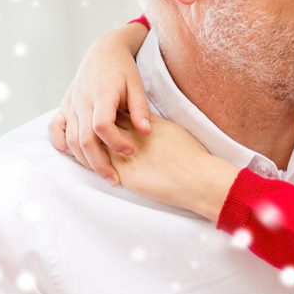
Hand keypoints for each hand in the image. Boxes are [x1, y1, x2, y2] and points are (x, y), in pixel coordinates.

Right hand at [48, 22, 150, 181]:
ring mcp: (70, 104)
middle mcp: (82, 101)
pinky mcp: (64, 106)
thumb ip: (141, 110)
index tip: (132, 150)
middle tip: (115, 179)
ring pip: (70, 140)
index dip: (116, 142)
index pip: (102, 125)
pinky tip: (77, 156)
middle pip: (84, 139)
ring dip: (84, 160)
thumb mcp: (137, 85)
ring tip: (103, 173)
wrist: (104, 51)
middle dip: (100, 163)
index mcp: (102, 94)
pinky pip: (55, 130)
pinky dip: (62, 145)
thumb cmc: (124, 70)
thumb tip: (146, 133)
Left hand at [108, 114, 240, 220]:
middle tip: (97, 135)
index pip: (119, 114)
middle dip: (100, 132)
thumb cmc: (191, 155)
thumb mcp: (171, 129)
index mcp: (145, 125)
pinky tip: (102, 170)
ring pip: (101, 150)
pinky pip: (106, 170)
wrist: (197, 179)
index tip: (109, 119)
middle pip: (106, 130)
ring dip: (98, 151)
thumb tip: (142, 121)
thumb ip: (152, 124)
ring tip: (96, 153)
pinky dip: (102, 168)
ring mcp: (128, 158)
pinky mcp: (127, 178)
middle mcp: (133, 138)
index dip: (112, 116)